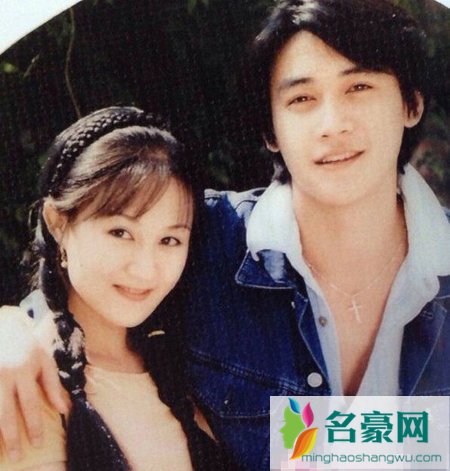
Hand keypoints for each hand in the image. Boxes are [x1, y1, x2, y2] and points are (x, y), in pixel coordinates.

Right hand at [0, 306, 69, 461]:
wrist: (4, 328)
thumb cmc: (27, 348)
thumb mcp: (44, 361)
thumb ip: (53, 385)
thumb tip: (64, 409)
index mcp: (24, 372)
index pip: (30, 403)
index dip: (34, 424)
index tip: (37, 444)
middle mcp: (5, 376)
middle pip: (6, 412)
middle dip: (12, 436)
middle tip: (17, 456)